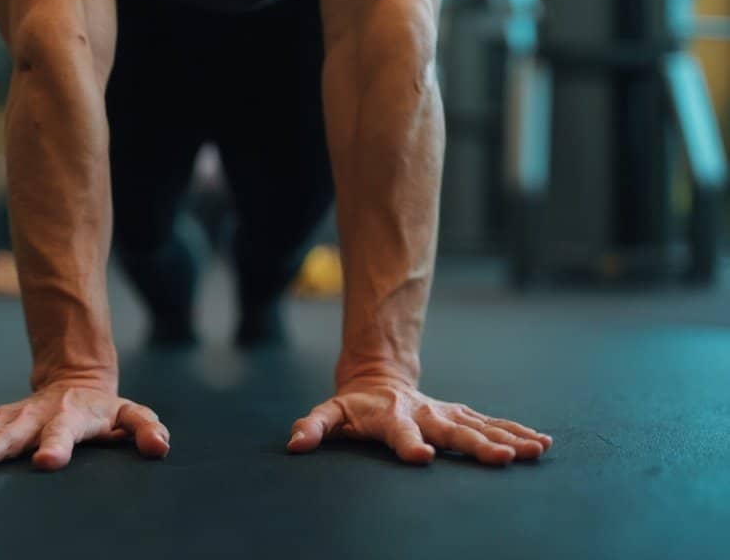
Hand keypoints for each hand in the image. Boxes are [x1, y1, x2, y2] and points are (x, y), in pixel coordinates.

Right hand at [0, 382, 169, 471]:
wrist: (73, 377)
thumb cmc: (102, 407)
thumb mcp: (129, 413)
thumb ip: (145, 428)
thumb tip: (160, 446)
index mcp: (68, 418)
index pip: (65, 433)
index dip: (58, 446)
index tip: (47, 463)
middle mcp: (30, 417)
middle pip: (6, 436)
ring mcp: (3, 418)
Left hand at [287, 378, 551, 464]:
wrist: (378, 376)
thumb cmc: (353, 405)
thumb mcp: (329, 414)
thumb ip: (313, 427)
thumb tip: (294, 444)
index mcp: (391, 416)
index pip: (399, 432)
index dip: (408, 444)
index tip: (422, 457)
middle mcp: (424, 413)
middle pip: (452, 431)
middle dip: (478, 444)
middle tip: (503, 459)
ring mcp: (446, 413)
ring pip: (481, 425)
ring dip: (508, 437)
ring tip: (535, 450)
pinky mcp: (460, 415)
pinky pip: (492, 423)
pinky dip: (516, 432)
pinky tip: (541, 443)